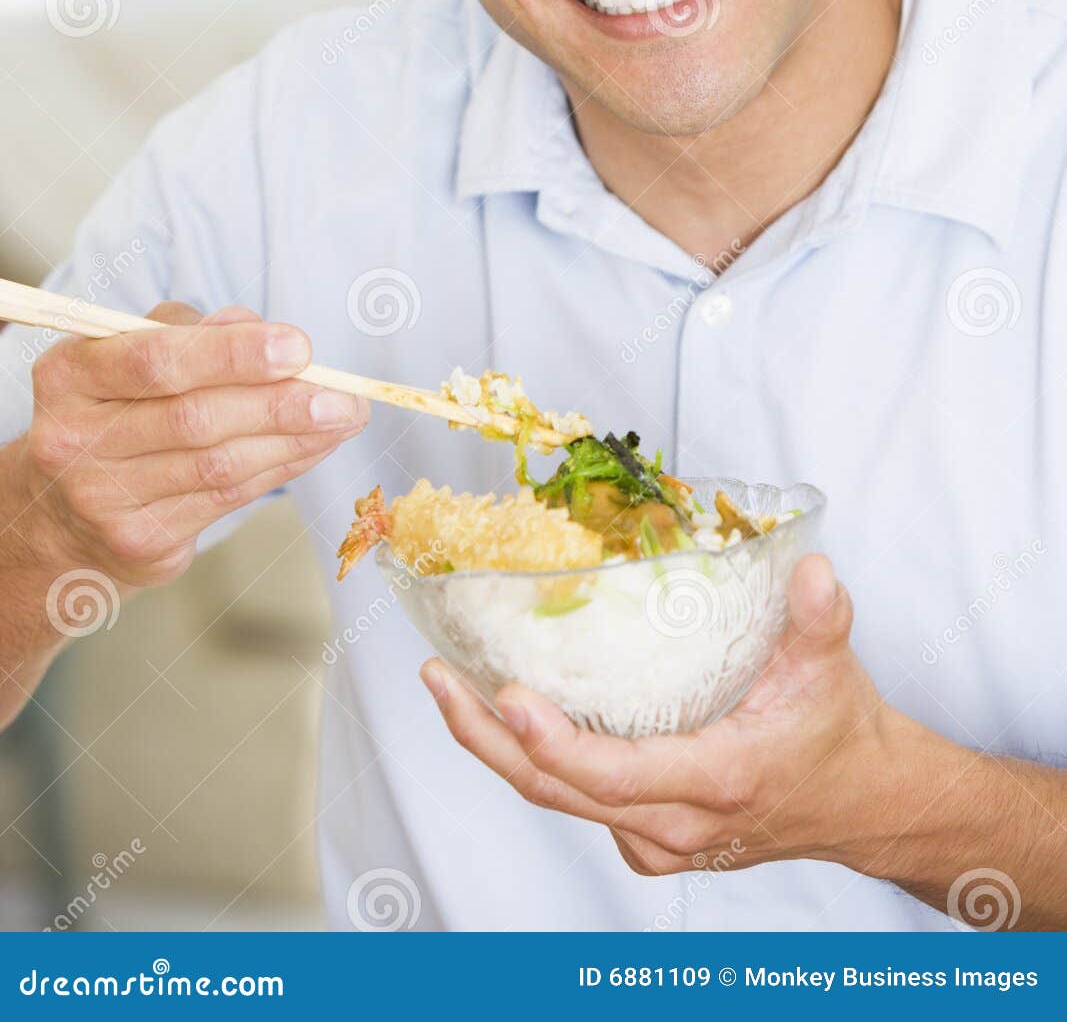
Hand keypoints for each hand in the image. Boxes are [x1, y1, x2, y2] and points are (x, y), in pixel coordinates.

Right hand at [15, 302, 368, 589]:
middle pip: (194, 418)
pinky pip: (227, 498)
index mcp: (70, 375)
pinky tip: (315, 445)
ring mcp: (103, 498)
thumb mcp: (131, 356)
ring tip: (344, 416)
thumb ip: (191, 333)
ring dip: (295, 438)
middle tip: (341, 393)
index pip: (156, 359)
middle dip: (279, 403)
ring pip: (218, 464)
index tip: (297, 346)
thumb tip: (257, 328)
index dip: (232, 354)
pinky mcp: (139, 541)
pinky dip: (281, 467)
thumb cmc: (115, 412)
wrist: (61, 513)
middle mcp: (75, 439)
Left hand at [422, 554, 901, 877]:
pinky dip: (534, 760)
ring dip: (498, 748)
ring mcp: (659, 836)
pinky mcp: (649, 832)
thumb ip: (820, 617)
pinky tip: (505, 714)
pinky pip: (577, 803)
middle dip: (488, 738)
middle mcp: (678, 823)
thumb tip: (810, 570)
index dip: (554, 742)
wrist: (864, 803)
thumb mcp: (833, 670)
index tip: (505, 694)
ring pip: (559, 801)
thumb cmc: (840, 737)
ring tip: (451, 686)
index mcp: (719, 781)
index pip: (616, 776)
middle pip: (559, 792)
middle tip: (440, 680)